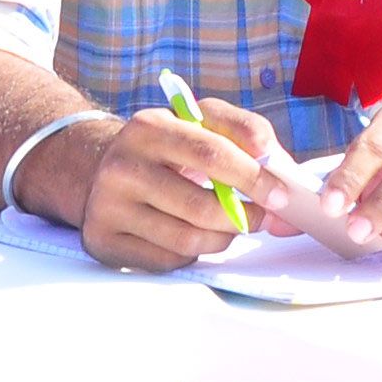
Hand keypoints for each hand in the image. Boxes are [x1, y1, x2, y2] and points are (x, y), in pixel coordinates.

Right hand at [76, 96, 283, 272]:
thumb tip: (277, 163)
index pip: (211, 154)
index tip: (280, 195)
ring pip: (188, 240)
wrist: (101, 169)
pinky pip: (168, 260)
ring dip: (222, 237)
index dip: (253, 178)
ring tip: (229, 224)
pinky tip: (192, 233)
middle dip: (245, 217)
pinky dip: (193, 252)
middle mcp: (122, 167)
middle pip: (201, 207)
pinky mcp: (104, 241)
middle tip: (264, 217)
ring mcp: (108, 207)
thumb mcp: (199, 121)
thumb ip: (244, 130)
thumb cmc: (166, 148)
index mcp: (148, 127)